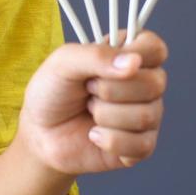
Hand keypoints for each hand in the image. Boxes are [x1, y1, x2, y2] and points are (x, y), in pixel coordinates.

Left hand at [16, 30, 168, 175]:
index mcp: (129, 55)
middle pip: (156, 83)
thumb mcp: (63, 63)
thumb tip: (133, 62)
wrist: (39, 132)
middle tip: (88, 90)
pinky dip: (109, 140)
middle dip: (111, 90)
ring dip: (105, 115)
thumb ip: (96, 55)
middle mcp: (144, 84)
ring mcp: (146, 115)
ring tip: (89, 111)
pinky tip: (94, 135)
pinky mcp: (141, 145)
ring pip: (147, 115)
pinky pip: (142, 145)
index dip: (138, 56)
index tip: (109, 65)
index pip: (156, 49)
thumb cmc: (53, 91)